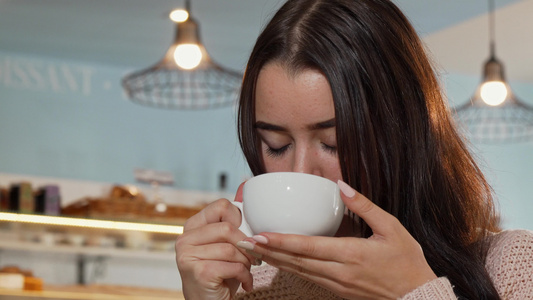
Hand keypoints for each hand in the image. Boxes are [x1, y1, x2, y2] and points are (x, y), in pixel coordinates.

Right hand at [175, 182, 255, 299]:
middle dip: (246, 245)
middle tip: (252, 258)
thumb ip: (232, 222)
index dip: (239, 220)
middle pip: (227, 228)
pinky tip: (244, 283)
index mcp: (192, 226)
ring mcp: (188, 255)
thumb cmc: (221, 273)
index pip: (221, 206)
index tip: (243, 236)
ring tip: (246, 271)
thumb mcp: (225, 244)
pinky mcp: (198, 272)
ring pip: (232, 249)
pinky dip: (245, 276)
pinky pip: (233, 266)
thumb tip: (245, 188)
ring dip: (246, 263)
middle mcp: (185, 239)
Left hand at [242, 180, 436, 298]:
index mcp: (351, 254)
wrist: (417, 296)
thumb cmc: (407, 261)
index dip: (282, 241)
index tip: (261, 235)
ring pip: (299, 272)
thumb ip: (364, 206)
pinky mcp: (338, 290)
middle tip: (245, 242)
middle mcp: (339, 271)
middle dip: (269, 251)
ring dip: (275, 261)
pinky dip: (290, 269)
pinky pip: (308, 278)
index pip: (308, 247)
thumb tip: (342, 186)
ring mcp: (337, 284)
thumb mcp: (391, 227)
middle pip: (296, 261)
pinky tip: (280, 262)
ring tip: (254, 251)